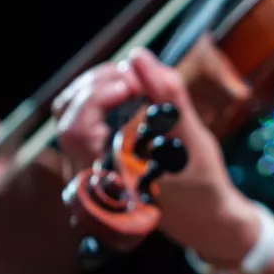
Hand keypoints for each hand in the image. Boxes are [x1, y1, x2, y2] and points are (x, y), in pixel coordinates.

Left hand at [53, 47, 252, 261]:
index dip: (97, 95)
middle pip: (66, 113)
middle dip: (98, 83)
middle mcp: (89, 176)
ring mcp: (89, 166)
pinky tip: (132, 93)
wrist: (206, 216)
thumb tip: (138, 56)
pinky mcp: (96, 158)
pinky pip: (85, 118)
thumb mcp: (192, 139)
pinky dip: (103, 98)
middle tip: (136, 75)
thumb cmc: (202, 184)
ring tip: (134, 80)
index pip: (76, 129)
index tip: (133, 83)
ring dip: (98, 87)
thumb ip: (166, 96)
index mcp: (108, 179)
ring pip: (71, 112)